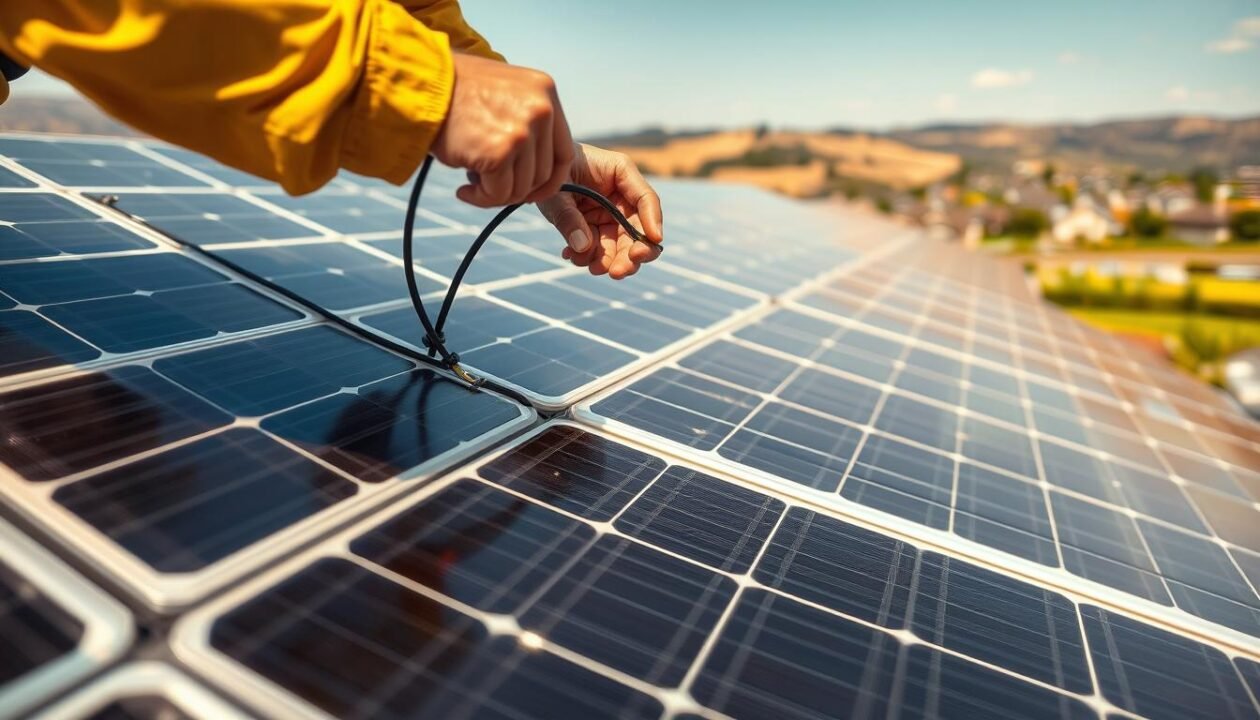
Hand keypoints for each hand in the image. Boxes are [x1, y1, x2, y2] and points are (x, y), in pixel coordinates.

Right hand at [431, 54, 572, 206]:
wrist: (417, 84)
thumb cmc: (453, 93)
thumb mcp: (503, 93)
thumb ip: (527, 121)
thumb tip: (537, 168)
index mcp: (545, 92)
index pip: (564, 151)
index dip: (550, 180)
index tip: (531, 192)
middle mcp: (541, 110)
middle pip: (544, 174)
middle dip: (518, 190)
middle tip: (491, 188)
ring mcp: (523, 132)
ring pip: (522, 188)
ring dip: (496, 194)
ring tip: (472, 184)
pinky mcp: (499, 152)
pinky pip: (499, 193)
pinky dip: (481, 199)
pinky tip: (464, 191)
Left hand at [538, 144, 662, 278]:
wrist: (537, 171)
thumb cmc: (549, 169)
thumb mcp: (554, 191)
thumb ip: (568, 217)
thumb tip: (584, 247)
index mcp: (620, 172)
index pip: (645, 198)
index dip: (652, 220)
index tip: (654, 241)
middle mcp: (622, 196)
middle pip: (638, 230)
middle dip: (629, 255)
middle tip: (617, 272)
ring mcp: (611, 214)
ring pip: (621, 246)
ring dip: (606, 262)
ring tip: (587, 265)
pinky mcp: (598, 228)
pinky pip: (600, 250)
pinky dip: (587, 257)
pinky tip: (569, 255)